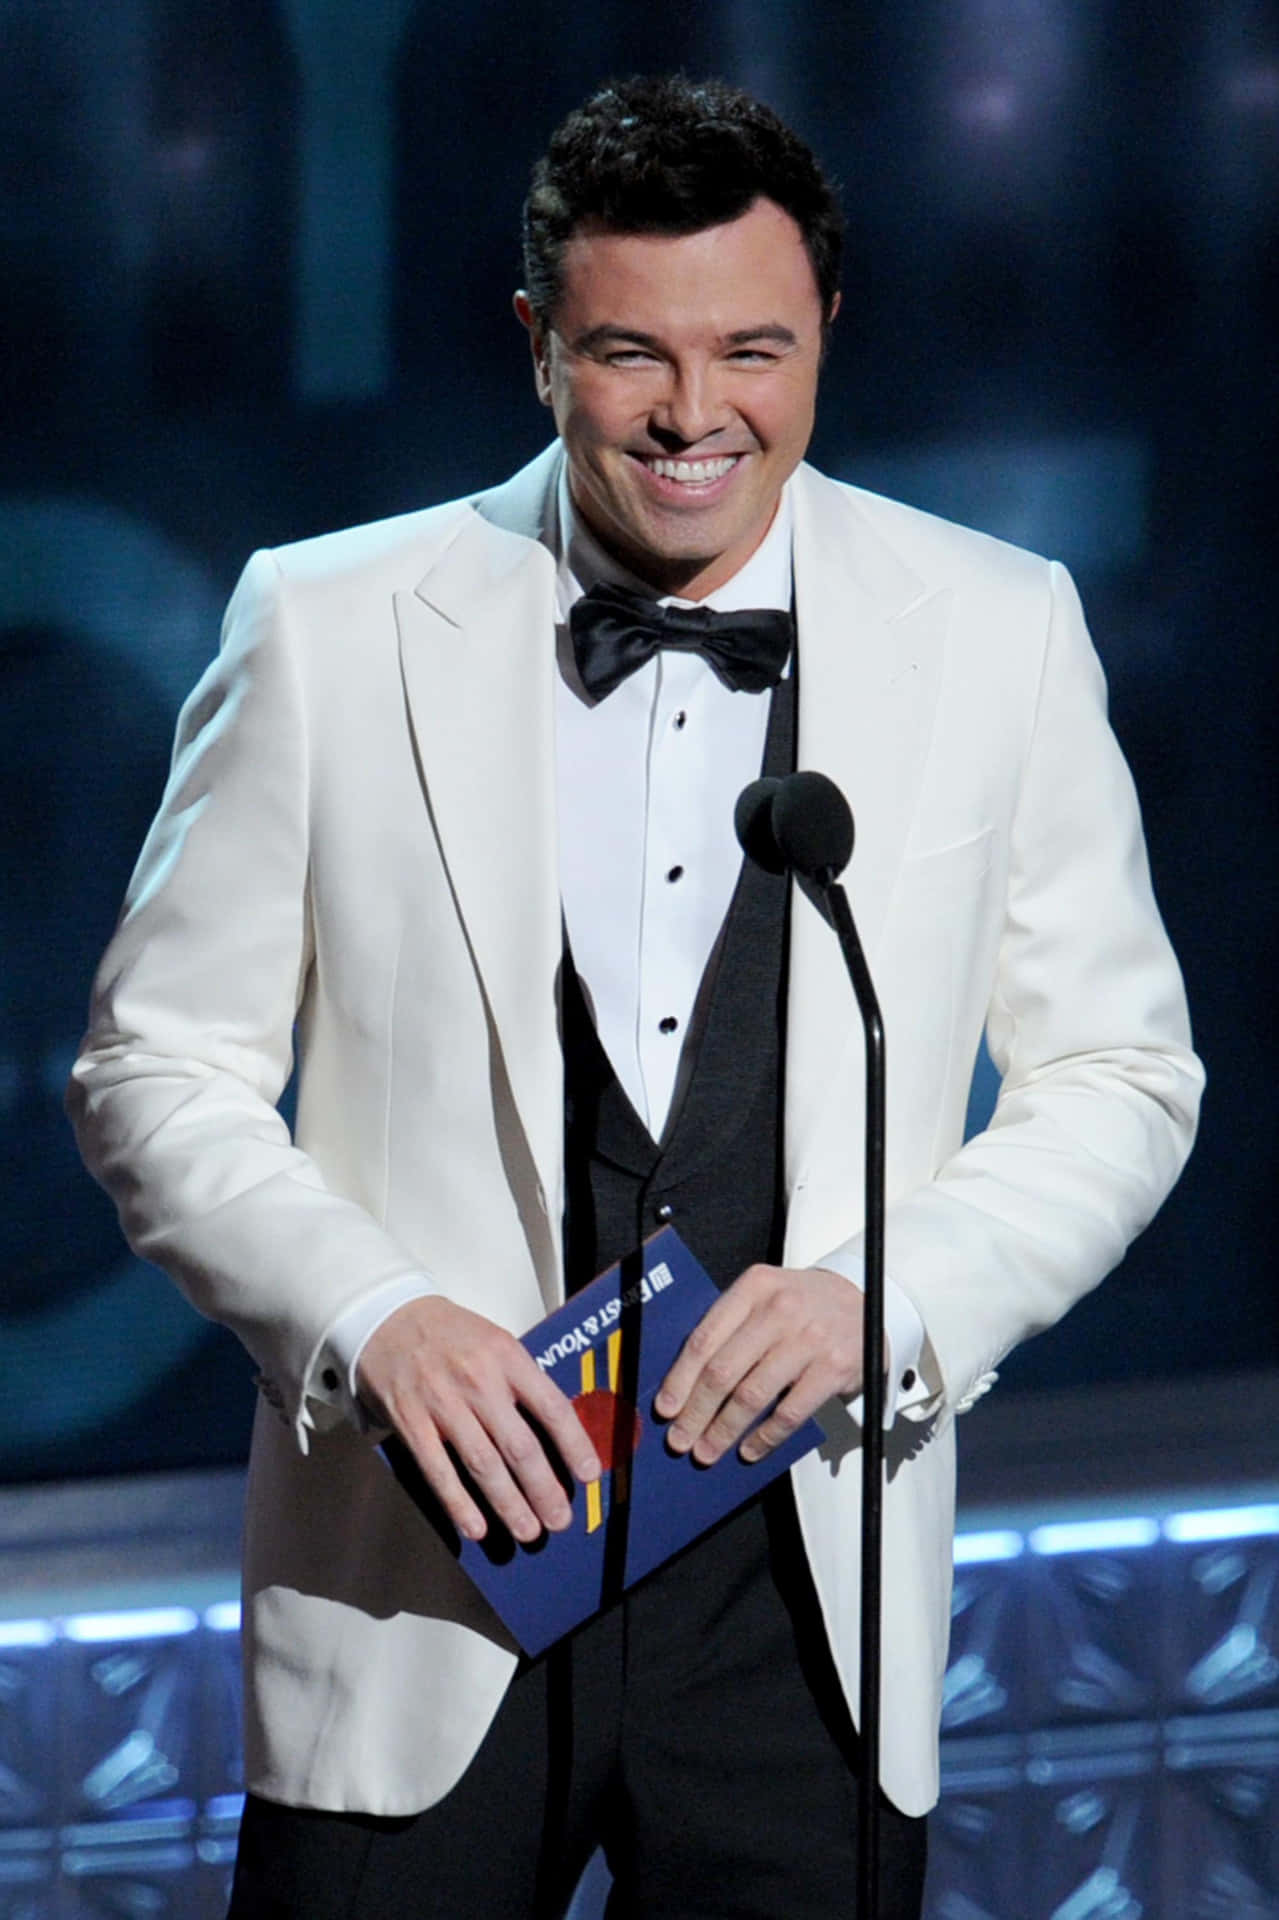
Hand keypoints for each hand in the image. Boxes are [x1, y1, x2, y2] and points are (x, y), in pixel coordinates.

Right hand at [357, 1297, 600, 1543]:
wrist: (389, 1316)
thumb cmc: (451, 1334)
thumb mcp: (496, 1342)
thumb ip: (523, 1381)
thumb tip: (558, 1431)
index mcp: (508, 1357)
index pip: (552, 1407)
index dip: (574, 1445)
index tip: (590, 1474)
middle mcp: (479, 1380)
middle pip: (520, 1446)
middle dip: (544, 1490)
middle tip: (560, 1519)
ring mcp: (443, 1402)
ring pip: (484, 1464)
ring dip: (509, 1504)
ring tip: (528, 1531)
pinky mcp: (411, 1421)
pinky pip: (439, 1470)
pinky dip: (459, 1503)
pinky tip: (476, 1526)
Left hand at [654, 1264, 864, 1466]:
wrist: (865, 1298)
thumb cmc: (804, 1304)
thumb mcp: (765, 1296)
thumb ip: (731, 1327)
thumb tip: (685, 1383)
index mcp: (754, 1287)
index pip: (705, 1338)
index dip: (679, 1379)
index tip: (665, 1408)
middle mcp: (780, 1309)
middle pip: (723, 1371)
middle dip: (695, 1413)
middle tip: (679, 1440)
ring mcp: (809, 1339)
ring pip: (752, 1396)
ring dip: (723, 1431)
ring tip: (707, 1451)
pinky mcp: (833, 1368)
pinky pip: (789, 1413)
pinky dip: (764, 1437)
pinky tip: (748, 1449)